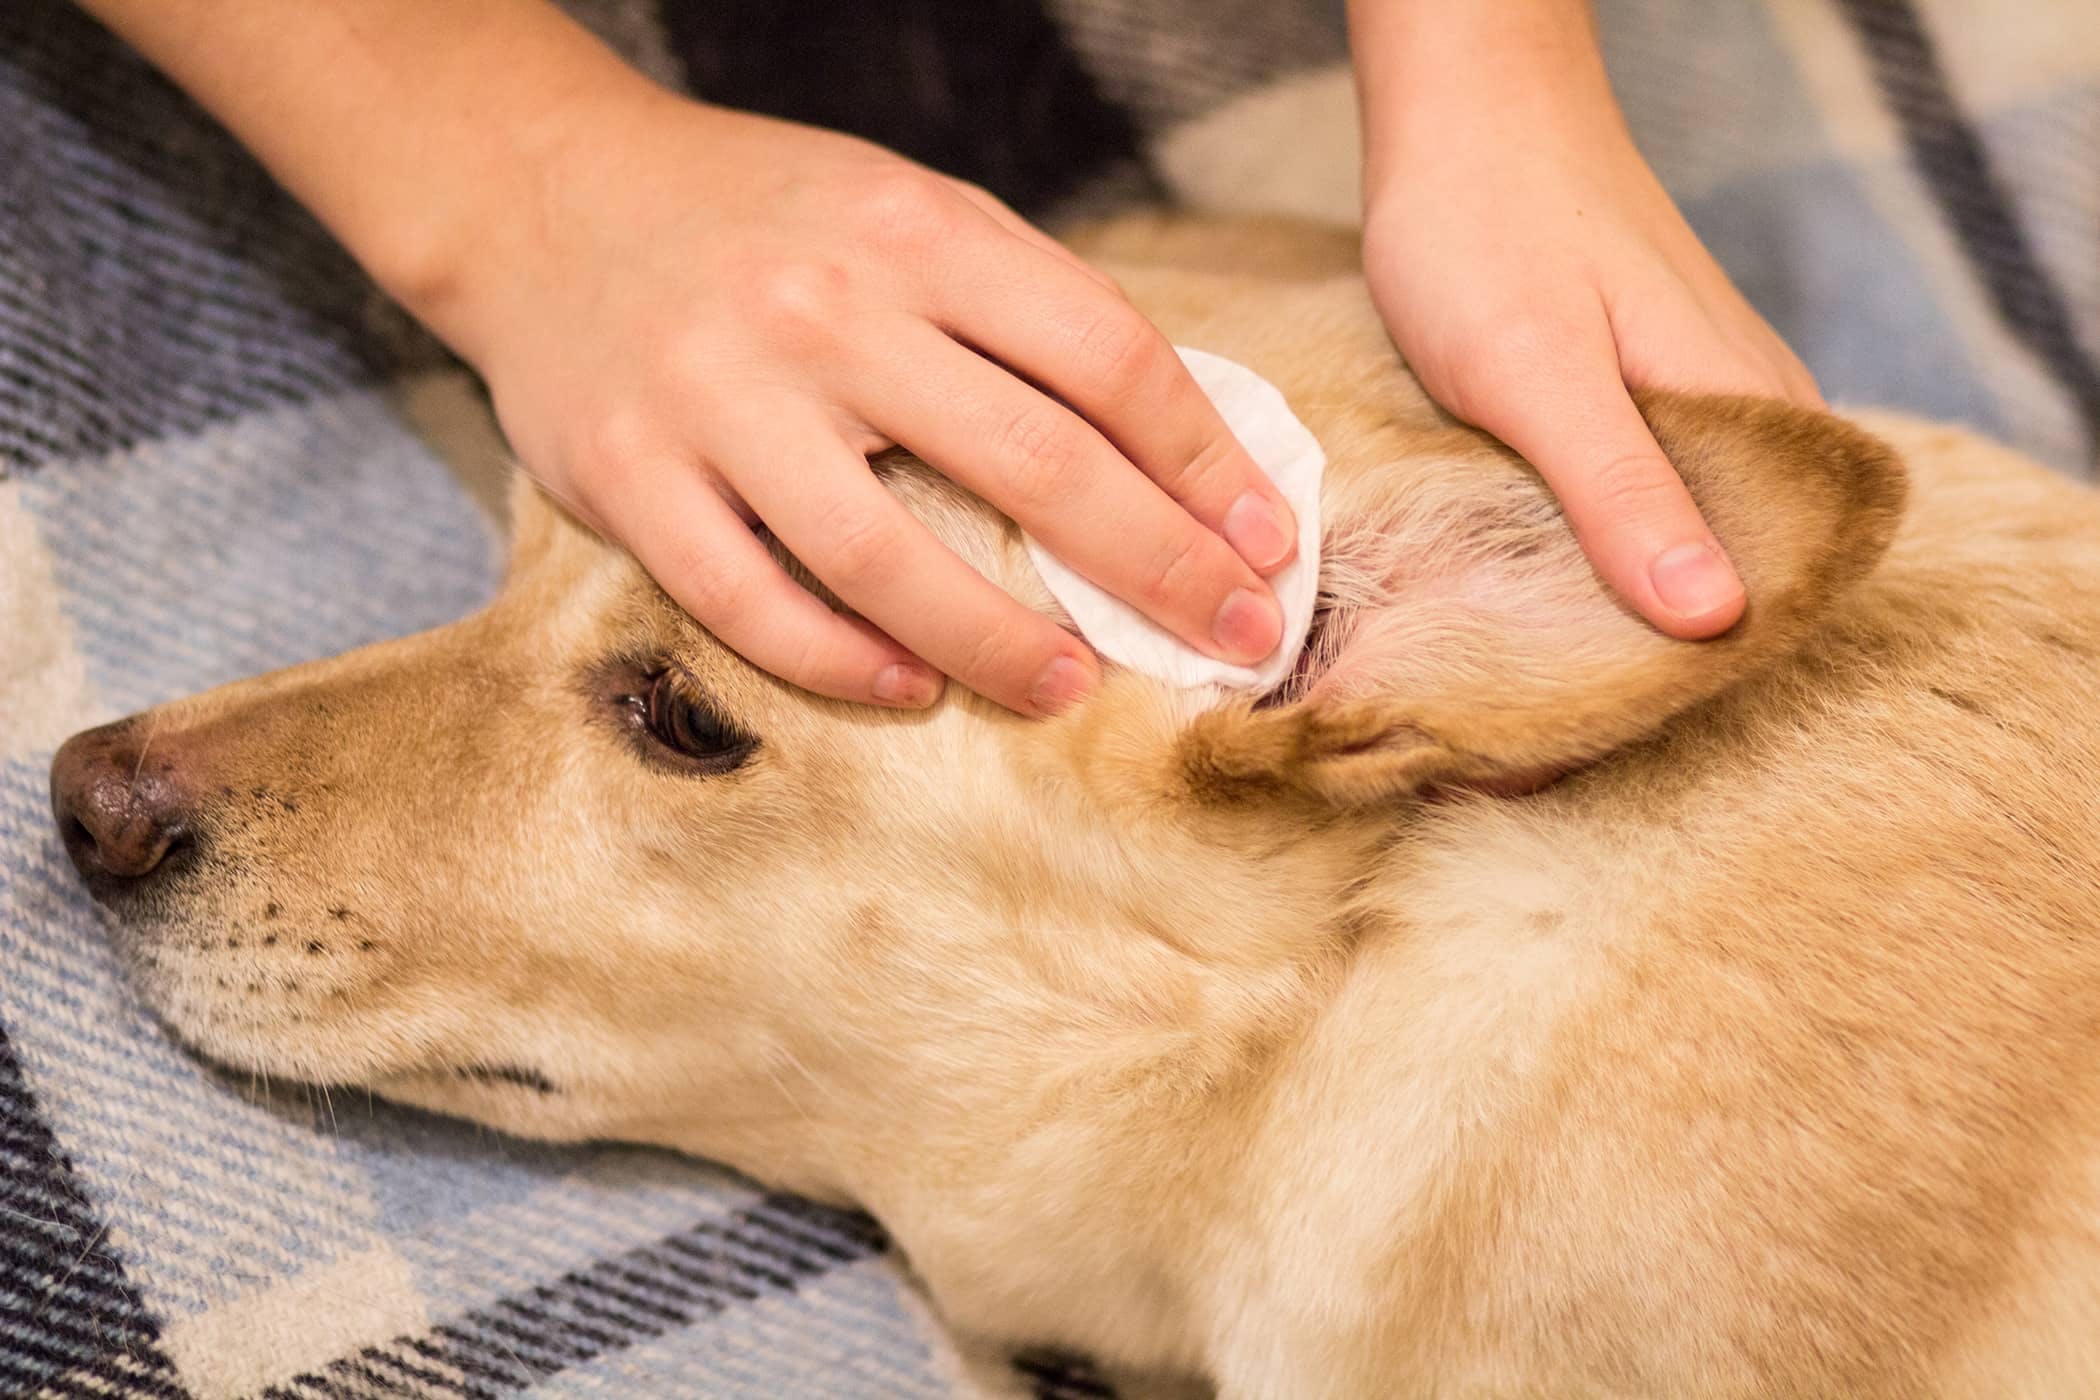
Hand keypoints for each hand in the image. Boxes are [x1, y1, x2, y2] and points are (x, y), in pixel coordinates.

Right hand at [413, 93, 1296, 713]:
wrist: (544, 191)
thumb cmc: (759, 217)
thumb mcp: (902, 210)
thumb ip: (1020, 305)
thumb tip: (1170, 439)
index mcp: (916, 233)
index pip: (1105, 355)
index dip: (1204, 460)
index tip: (1266, 538)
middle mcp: (825, 312)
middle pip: (1033, 462)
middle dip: (1160, 567)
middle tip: (1239, 638)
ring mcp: (720, 398)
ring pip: (886, 556)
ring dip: (1000, 641)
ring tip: (1074, 687)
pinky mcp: (630, 477)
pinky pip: (749, 600)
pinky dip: (841, 661)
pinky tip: (913, 689)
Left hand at [1351, 2, 1819, 638]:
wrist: (1466, 115)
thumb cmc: (1490, 231)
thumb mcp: (1539, 377)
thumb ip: (1622, 493)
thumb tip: (1714, 618)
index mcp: (1755, 413)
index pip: (1781, 579)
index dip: (1705, 656)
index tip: (1609, 711)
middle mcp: (1756, 407)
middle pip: (1738, 563)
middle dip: (1654, 636)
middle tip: (1549, 697)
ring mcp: (1708, 393)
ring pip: (1692, 529)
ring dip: (1623, 592)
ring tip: (1534, 652)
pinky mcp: (1654, 386)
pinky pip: (1653, 488)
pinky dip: (1602, 536)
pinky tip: (1539, 569)